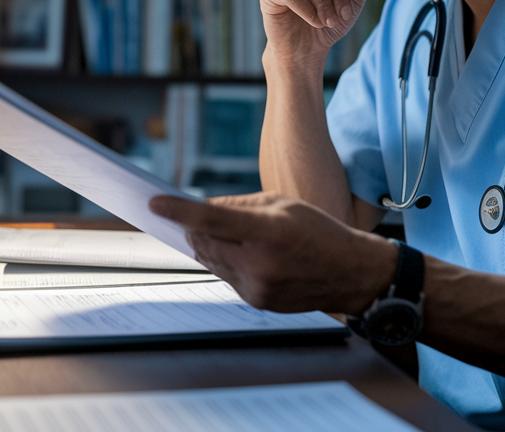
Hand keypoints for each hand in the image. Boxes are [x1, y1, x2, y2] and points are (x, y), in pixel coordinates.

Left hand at [149, 191, 396, 314]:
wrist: (350, 273)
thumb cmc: (317, 230)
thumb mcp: (281, 203)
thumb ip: (237, 205)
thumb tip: (199, 209)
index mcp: (269, 232)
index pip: (211, 220)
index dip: (179, 211)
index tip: (154, 203)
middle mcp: (261, 263)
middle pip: (204, 241)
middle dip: (191, 226)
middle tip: (183, 213)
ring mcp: (257, 287)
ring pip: (210, 260)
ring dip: (205, 244)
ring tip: (213, 230)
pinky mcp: (257, 301)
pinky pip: (225, 275)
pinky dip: (223, 260)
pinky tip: (238, 251)